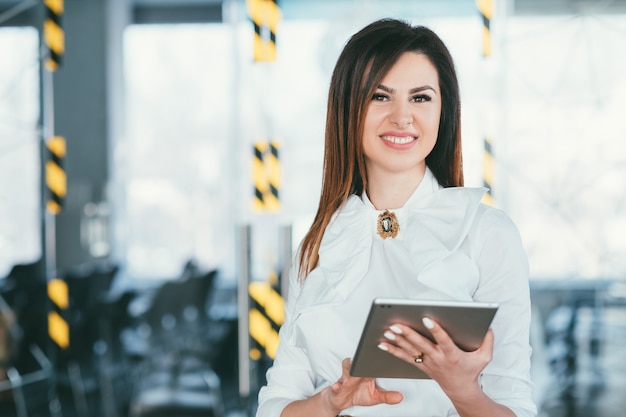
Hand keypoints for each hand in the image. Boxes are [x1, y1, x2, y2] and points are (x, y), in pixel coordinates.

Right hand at [325, 358, 402, 412]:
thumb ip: (387, 396)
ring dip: (348, 367)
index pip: (372, 362)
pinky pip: (336, 385)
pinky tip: (337, 386)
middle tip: (368, 356)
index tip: (387, 352)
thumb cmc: (358, 395)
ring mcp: (346, 379)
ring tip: (352, 370)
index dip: (379, 356)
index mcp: (366, 373)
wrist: (341, 400)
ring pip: (346, 368)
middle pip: (359, 361)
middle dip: (363, 358)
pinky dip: (336, 386)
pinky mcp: (337, 387)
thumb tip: (401, 397)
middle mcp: (356, 372)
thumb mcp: (375, 397)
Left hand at [378, 318, 493, 400]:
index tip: (427, 319)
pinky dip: (393, 350)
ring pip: (411, 350)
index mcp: (452, 354)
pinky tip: (382, 343)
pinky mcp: (421, 365)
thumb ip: (487, 341)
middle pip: (421, 344)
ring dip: (398, 340)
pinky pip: (405, 357)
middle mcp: (438, 358)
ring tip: (388, 330)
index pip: (443, 340)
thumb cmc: (471, 371)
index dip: (436, 330)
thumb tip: (487, 327)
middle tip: (397, 324)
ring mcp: (428, 362)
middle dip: (408, 334)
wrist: (460, 390)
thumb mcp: (484, 358)